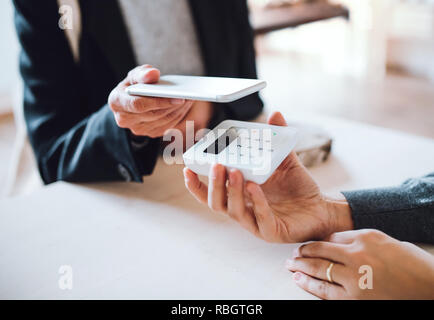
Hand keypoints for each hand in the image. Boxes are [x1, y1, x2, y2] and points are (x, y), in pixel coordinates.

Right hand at [108, 64, 193, 137]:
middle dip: (172, 105)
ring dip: (179, 110)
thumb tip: (153, 74)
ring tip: (190, 98)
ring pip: (163, 121)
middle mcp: (125, 119)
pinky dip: (179, 115)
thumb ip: (142, 73)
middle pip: (153, 114)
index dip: (159, 102)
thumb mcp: (135, 75)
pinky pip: (168, 126)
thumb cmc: (134, 85)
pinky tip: (185, 105)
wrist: (133, 100)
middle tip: (189, 96)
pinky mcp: (150, 133)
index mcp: (117, 102)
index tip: (177, 97)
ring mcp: (138, 129)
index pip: (138, 105)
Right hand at [183, 111, 352, 242]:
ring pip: (233, 212)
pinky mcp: (272, 231)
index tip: (187, 167)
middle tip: (216, 164)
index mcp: (239, 195)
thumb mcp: (285, 161)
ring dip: (231, 191)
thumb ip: (276, 141)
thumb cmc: (298, 188)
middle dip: (213, 184)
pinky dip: (256, 203)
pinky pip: (261, 219)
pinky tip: (255, 187)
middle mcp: (243, 210)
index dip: (196, 184)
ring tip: (235, 171)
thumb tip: (275, 114)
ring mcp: (256, 222)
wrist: (322, 209)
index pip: (210, 193)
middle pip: (216, 202)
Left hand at [286, 229, 433, 299]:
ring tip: (290, 266)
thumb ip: (358, 240)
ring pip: (317, 270)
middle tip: (293, 255)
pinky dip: (309, 285)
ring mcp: (354, 279)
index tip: (310, 245)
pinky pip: (325, 291)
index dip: (318, 242)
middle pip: (319, 252)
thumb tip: (335, 243)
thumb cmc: (413, 264)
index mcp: (365, 238)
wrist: (431, 289)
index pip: (331, 237)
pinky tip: (299, 280)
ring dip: (300, 268)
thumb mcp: (386, 241)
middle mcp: (356, 256)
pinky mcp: (354, 299)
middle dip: (303, 253)